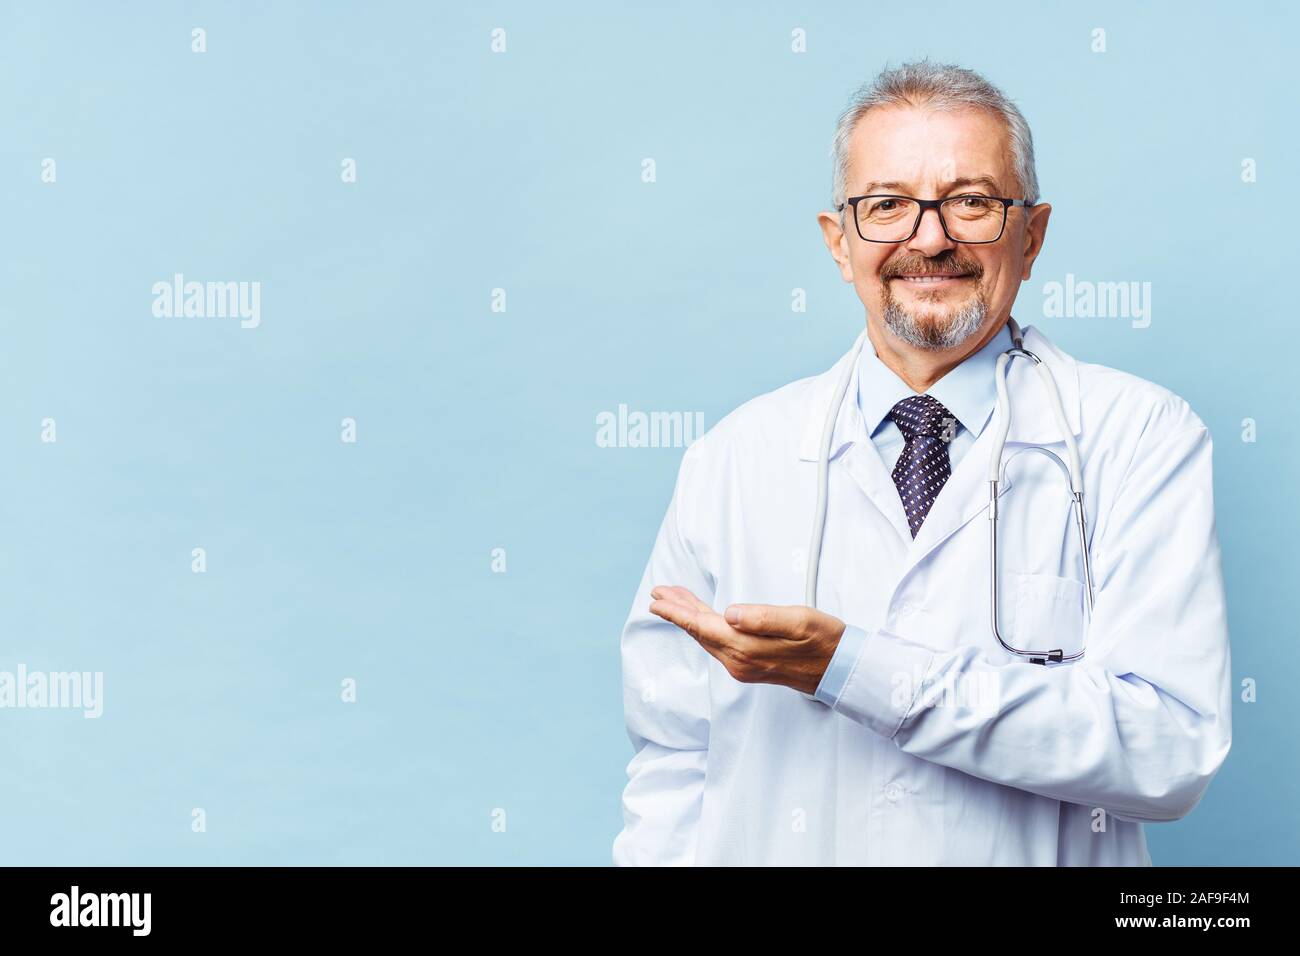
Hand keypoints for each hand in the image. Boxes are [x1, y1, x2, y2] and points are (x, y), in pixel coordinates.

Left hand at [648, 585, 846, 695]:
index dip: (677, 611)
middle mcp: (739, 662)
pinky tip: (701, 618)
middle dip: (678, 611)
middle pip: (699, 632)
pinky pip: (717, 644)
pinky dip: (704, 627)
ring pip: (707, 638)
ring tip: (674, 600)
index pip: (702, 626)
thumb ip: (763, 617)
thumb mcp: (799, 621)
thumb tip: (729, 613)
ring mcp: (742, 666)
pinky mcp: (749, 666)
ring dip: (690, 618)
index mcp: (747, 648)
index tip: (657, 599)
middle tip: (659, 593)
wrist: (841, 670)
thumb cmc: (825, 640)